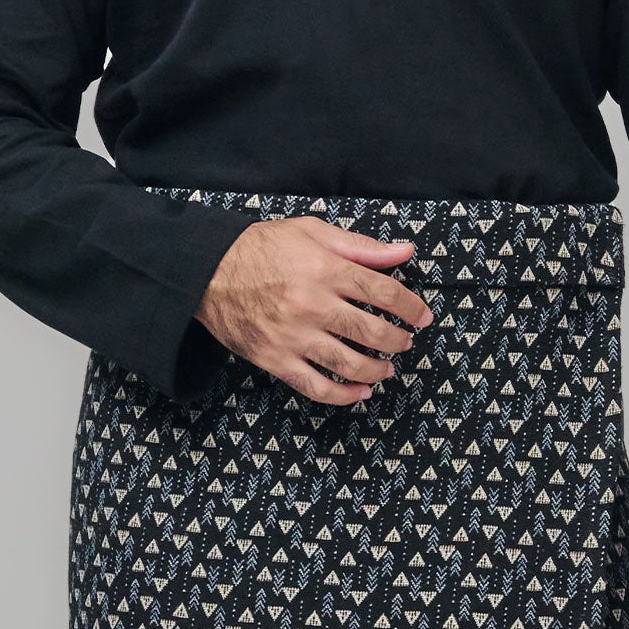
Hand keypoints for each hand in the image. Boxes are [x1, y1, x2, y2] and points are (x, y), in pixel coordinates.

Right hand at [197, 216, 432, 404]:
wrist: (206, 270)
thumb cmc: (259, 248)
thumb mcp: (312, 232)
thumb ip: (361, 246)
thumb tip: (404, 250)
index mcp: (325, 270)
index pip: (383, 292)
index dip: (410, 307)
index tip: (422, 316)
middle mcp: (313, 305)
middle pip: (371, 332)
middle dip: (397, 341)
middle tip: (405, 342)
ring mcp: (293, 337)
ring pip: (349, 365)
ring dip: (377, 370)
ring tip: (387, 368)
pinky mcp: (275, 360)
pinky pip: (316, 388)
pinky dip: (344, 396)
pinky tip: (360, 393)